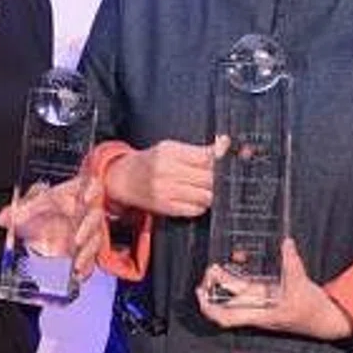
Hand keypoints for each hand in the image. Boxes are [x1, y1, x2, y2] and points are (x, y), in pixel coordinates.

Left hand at [0, 175, 105, 283]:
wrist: (50, 221)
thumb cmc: (49, 206)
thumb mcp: (32, 203)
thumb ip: (19, 210)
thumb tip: (3, 219)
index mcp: (76, 194)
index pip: (91, 187)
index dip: (91, 191)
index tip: (84, 198)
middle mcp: (86, 212)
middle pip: (95, 217)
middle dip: (88, 228)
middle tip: (77, 240)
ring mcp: (89, 231)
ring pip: (95, 240)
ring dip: (87, 253)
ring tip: (77, 265)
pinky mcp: (87, 248)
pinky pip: (91, 258)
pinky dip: (86, 267)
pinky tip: (78, 275)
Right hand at [103, 138, 223, 217]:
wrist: (124, 180)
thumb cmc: (151, 161)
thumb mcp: (170, 148)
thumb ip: (198, 149)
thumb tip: (225, 143)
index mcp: (168, 151)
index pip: (205, 156)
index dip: (221, 157)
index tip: (228, 156)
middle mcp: (166, 171)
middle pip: (208, 177)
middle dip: (219, 178)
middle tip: (222, 176)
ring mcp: (165, 191)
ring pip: (205, 196)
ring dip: (212, 193)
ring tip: (210, 188)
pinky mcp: (165, 207)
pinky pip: (195, 209)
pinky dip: (202, 205)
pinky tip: (198, 198)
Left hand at [196, 238, 351, 339]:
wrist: (324, 320)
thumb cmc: (311, 310)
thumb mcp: (302, 285)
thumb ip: (292, 263)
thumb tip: (286, 242)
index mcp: (260, 314)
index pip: (226, 319)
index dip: (209, 309)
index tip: (201, 293)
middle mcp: (256, 310)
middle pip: (225, 306)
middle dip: (212, 290)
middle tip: (209, 270)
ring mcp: (260, 303)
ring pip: (233, 295)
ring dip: (222, 282)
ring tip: (213, 266)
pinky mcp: (267, 296)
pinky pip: (245, 289)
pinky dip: (235, 279)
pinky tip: (230, 266)